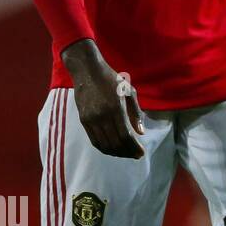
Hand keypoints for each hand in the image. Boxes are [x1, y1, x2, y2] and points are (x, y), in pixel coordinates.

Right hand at [61, 39, 144, 158]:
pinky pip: (94, 140)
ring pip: (104, 144)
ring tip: (126, 153)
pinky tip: (113, 149)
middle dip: (127, 152)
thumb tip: (140, 133)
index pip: (125, 135)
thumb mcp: (129, 91)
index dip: (134, 147)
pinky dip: (104, 148)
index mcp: (115, 108)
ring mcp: (91, 119)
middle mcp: (102, 116)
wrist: (87, 70)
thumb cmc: (111, 79)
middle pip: (115, 143)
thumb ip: (136, 113)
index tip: (141, 153)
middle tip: (136, 155)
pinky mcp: (83, 120)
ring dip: (116, 152)